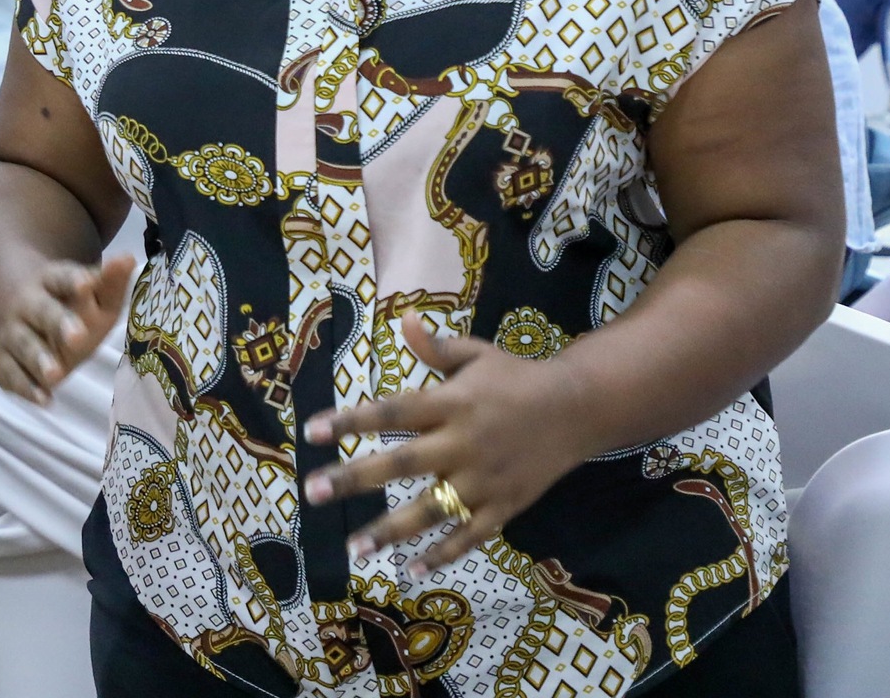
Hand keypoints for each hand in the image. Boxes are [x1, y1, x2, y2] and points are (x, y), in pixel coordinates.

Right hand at [0, 250, 133, 405]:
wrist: (26, 318)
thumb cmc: (73, 309)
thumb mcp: (95, 296)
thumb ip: (111, 282)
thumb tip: (129, 259)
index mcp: (51, 281)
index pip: (61, 278)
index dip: (73, 281)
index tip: (87, 284)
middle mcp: (27, 304)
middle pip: (41, 311)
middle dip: (57, 323)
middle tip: (77, 339)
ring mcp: (14, 332)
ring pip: (23, 343)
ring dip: (38, 358)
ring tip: (56, 375)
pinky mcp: (4, 360)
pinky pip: (10, 373)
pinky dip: (25, 387)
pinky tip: (44, 398)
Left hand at [301, 313, 598, 577]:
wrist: (579, 409)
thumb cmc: (517, 379)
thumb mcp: (477, 354)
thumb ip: (436, 347)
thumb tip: (402, 319)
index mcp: (452, 402)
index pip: (391, 411)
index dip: (350, 421)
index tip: (310, 431)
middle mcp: (463, 443)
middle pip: (401, 463)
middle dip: (354, 478)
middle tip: (312, 492)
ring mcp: (484, 480)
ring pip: (431, 510)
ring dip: (390, 530)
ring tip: (354, 546)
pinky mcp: (505, 507)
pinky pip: (470, 537)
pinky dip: (443, 555)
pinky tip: (412, 569)